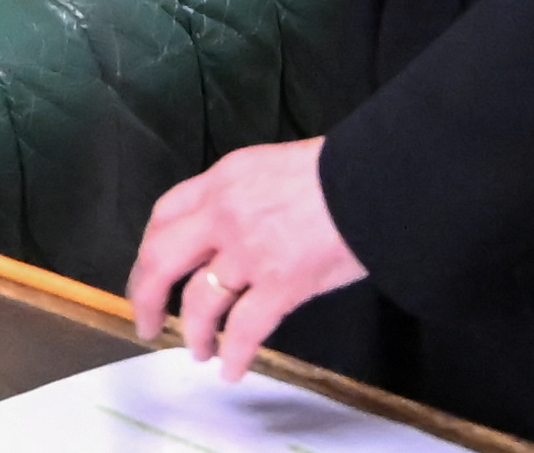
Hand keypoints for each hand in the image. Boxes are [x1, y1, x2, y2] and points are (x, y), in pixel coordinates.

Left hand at [130, 138, 362, 378]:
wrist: (386, 176)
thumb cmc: (349, 165)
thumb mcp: (282, 164)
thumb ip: (251, 194)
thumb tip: (239, 232)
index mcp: (228, 178)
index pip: (166, 214)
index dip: (150, 248)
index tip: (150, 270)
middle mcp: (226, 214)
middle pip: (161, 262)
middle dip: (147, 299)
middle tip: (148, 323)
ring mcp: (250, 252)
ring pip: (198, 303)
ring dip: (194, 334)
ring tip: (199, 352)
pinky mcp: (279, 284)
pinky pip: (244, 329)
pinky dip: (233, 355)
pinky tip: (232, 369)